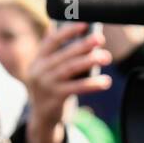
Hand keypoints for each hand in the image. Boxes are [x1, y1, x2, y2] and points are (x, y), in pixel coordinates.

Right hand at [24, 21, 111, 142]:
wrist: (42, 118)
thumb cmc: (51, 88)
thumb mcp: (47, 70)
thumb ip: (56, 52)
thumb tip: (65, 26)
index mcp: (37, 60)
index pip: (51, 41)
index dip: (67, 31)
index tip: (84, 24)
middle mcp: (38, 72)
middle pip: (64, 55)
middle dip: (83, 45)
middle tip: (100, 39)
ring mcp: (46, 86)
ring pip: (70, 70)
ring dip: (89, 61)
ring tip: (106, 57)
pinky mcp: (55, 100)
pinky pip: (76, 89)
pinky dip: (92, 84)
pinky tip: (105, 81)